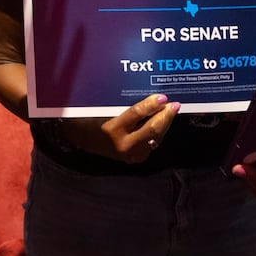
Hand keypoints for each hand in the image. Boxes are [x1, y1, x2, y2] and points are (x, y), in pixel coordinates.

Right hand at [58, 93, 178, 163]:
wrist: (82, 141)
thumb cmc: (89, 119)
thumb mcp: (102, 109)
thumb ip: (123, 105)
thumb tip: (147, 97)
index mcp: (111, 129)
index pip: (136, 114)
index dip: (151, 104)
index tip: (162, 97)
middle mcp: (123, 144)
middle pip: (151, 129)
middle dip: (165, 116)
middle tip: (174, 104)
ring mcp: (131, 154)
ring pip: (155, 138)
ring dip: (165, 124)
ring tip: (171, 111)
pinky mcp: (135, 158)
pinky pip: (152, 144)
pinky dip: (158, 133)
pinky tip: (162, 123)